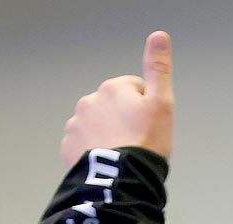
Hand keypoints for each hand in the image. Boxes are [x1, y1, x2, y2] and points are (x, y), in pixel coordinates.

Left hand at [60, 30, 174, 167]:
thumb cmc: (145, 143)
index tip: (149, 124)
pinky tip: (109, 159)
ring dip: (108, 134)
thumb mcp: (162, 103)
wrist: (123, 177)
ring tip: (122, 152)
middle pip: (113, 107)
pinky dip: (94, 149)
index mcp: (113, 89)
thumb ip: (158, 68)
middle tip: (137, 139)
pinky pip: (84, 143)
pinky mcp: (70, 145)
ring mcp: (77, 124)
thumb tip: (158, 37)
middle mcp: (90, 101)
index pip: (134, 90)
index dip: (146, 107)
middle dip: (124, 119)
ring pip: (97, 124)